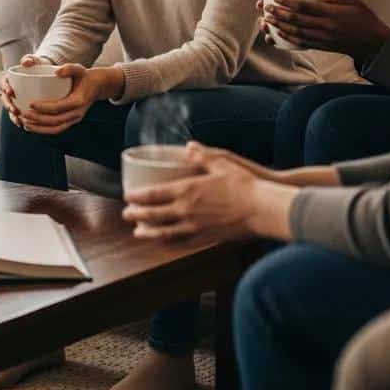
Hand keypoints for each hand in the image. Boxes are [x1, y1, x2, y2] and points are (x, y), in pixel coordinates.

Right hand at [0, 54, 44, 127]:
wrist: (46, 73)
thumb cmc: (38, 65)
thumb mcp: (35, 60)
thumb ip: (30, 59)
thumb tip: (26, 62)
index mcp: (9, 79)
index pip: (2, 83)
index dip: (4, 88)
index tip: (10, 91)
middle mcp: (10, 90)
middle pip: (5, 98)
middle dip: (8, 105)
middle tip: (15, 109)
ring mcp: (15, 99)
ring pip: (10, 109)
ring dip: (12, 116)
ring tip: (19, 121)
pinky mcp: (22, 106)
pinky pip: (18, 115)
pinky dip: (19, 120)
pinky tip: (24, 126)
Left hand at [17, 64, 124, 134]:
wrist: (97, 86)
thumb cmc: (85, 76)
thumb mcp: (80, 68)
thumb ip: (69, 68)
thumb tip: (56, 72)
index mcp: (78, 101)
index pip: (59, 107)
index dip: (44, 107)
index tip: (30, 103)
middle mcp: (77, 113)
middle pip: (55, 121)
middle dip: (38, 120)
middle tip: (24, 115)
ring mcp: (75, 119)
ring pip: (56, 129)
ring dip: (40, 129)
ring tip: (25, 124)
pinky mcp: (71, 121)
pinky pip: (57, 129)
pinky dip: (45, 130)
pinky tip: (33, 127)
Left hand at [122, 142, 260, 240]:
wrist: (264, 209)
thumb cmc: (245, 183)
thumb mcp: (222, 161)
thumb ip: (203, 155)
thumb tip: (190, 146)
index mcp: (187, 191)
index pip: (152, 195)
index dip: (136, 197)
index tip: (127, 196)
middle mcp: (187, 211)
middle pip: (153, 216)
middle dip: (136, 215)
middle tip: (126, 214)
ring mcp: (196, 228)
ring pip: (164, 233)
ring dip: (148, 233)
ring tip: (138, 232)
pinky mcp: (207, 238)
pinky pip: (182, 243)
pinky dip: (169, 243)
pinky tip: (165, 242)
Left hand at [259, 0, 389, 62]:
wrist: (374, 42)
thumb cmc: (364, 18)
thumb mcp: (355, 1)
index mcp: (332, 14)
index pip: (305, 7)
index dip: (288, 3)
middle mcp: (326, 27)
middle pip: (296, 20)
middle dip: (278, 14)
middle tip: (265, 8)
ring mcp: (323, 38)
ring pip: (296, 32)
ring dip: (279, 26)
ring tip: (266, 20)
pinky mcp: (323, 46)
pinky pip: (302, 42)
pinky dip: (288, 37)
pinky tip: (278, 33)